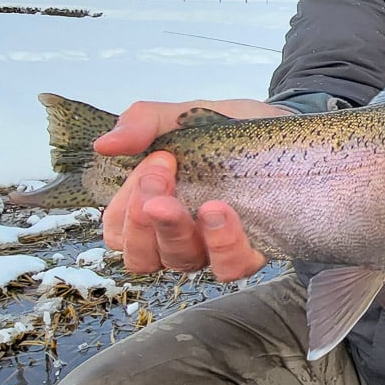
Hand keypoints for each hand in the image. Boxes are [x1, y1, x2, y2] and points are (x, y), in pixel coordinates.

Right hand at [96, 98, 284, 281]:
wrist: (278, 123)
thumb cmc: (223, 127)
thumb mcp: (181, 116)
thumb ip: (143, 123)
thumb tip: (105, 144)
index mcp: (151, 207)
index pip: (119, 230)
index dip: (127, 205)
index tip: (158, 159)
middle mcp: (178, 235)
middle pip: (144, 254)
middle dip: (147, 217)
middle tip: (164, 171)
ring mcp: (211, 246)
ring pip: (180, 263)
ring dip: (179, 233)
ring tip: (200, 201)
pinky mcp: (251, 250)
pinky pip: (229, 267)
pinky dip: (222, 245)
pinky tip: (221, 213)